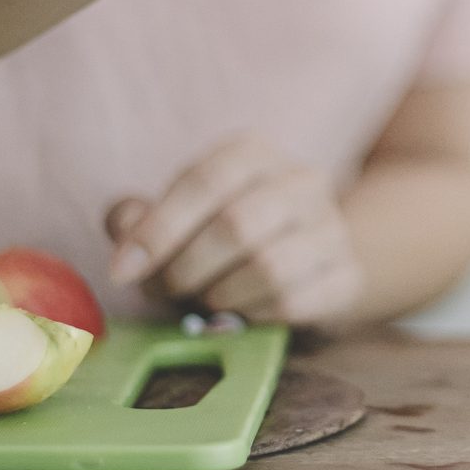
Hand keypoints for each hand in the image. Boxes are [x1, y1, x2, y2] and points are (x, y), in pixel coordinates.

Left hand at [105, 134, 363, 327]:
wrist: (311, 255)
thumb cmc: (226, 234)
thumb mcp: (180, 215)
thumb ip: (140, 217)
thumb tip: (124, 229)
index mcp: (254, 152)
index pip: (206, 179)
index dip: (158, 229)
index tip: (121, 272)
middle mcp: (302, 180)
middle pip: (237, 226)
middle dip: (185, 269)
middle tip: (164, 292)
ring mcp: (332, 227)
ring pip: (268, 268)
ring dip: (220, 296)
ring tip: (205, 300)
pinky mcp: (347, 274)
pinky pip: (293, 304)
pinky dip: (253, 316)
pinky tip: (242, 312)